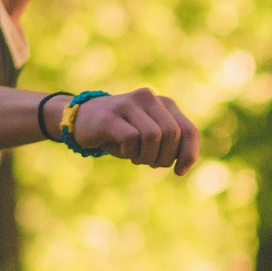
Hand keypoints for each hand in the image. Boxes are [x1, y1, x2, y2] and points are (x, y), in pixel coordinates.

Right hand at [69, 88, 200, 173]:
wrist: (83, 120)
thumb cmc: (122, 134)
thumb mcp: (150, 139)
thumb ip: (170, 145)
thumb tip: (184, 163)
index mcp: (164, 103)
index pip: (189, 130)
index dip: (189, 154)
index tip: (179, 172)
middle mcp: (149, 98)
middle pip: (172, 134)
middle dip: (164, 157)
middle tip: (151, 164)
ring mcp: (129, 104)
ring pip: (153, 136)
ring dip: (147, 156)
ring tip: (137, 158)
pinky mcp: (111, 115)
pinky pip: (132, 138)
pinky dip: (130, 152)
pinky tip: (124, 151)